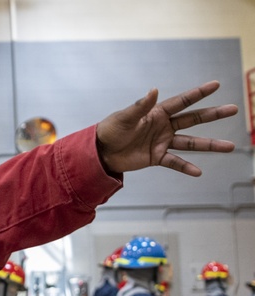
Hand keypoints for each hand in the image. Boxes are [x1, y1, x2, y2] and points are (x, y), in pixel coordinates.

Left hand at [97, 81, 236, 176]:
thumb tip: (154, 90)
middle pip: (193, 119)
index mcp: (156, 112)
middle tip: (233, 109)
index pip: (182, 101)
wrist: (100, 152)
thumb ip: (140, 106)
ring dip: (209, 145)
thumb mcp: (124, 118)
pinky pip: (175, 162)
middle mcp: (163, 126)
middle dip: (213, 115)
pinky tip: (199, 172)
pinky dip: (186, 167)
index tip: (216, 85)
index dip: (199, 93)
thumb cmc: (110, 130)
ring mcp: (162, 142)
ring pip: (190, 143)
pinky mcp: (156, 157)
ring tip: (229, 147)